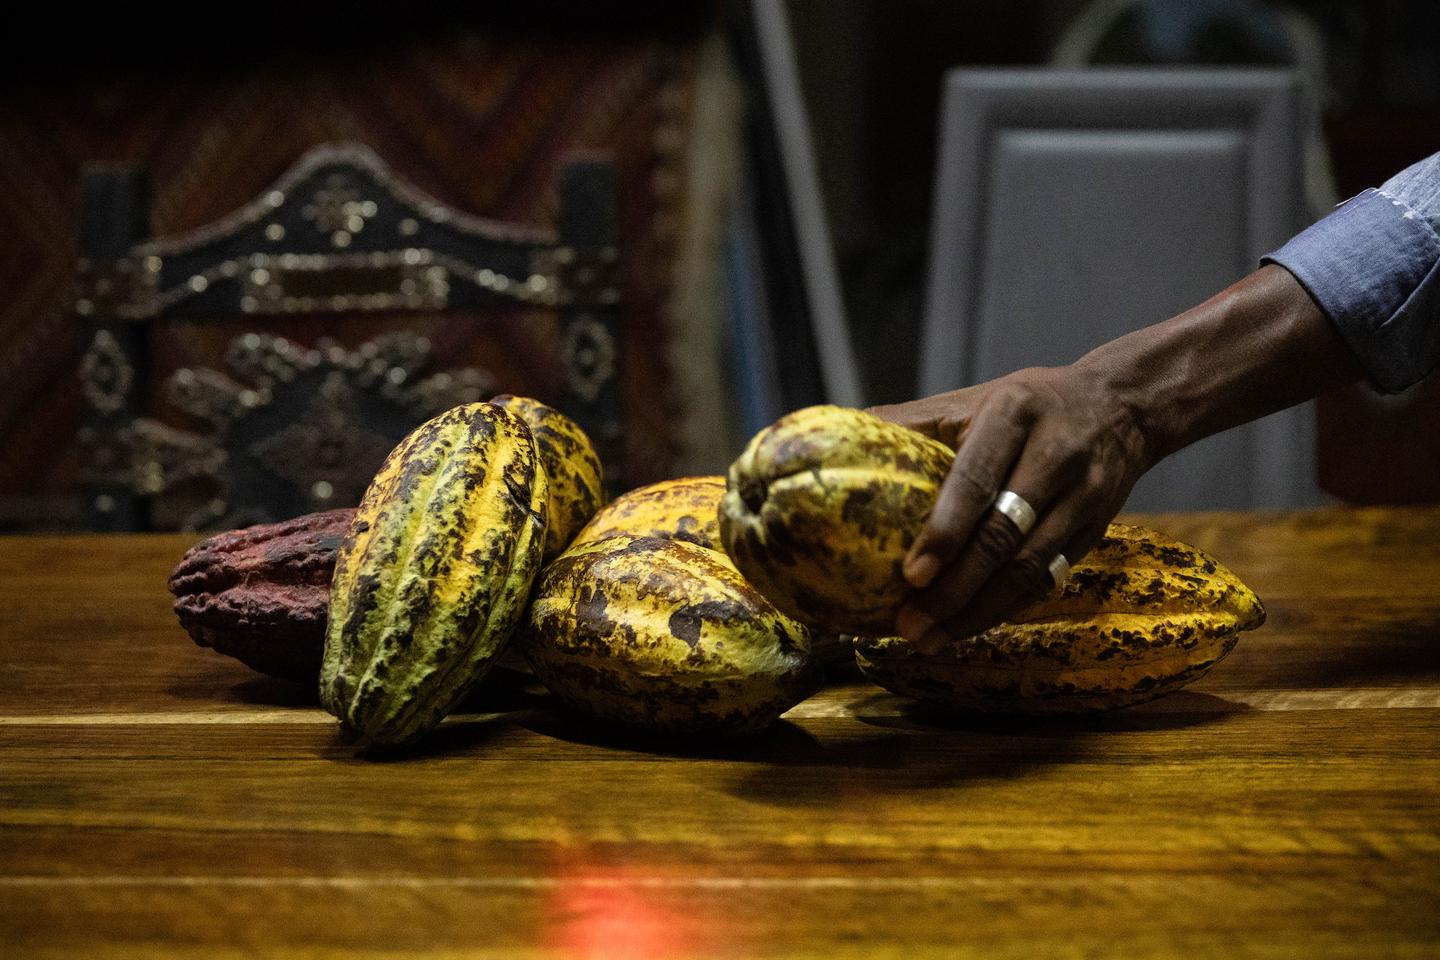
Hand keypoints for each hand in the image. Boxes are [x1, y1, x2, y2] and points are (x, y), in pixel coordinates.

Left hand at [868, 363, 1152, 650]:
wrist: (1123, 407)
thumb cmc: (1026, 406)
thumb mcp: (972, 400)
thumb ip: (909, 422)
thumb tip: (833, 437)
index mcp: (1015, 413)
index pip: (979, 477)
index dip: (946, 528)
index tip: (912, 574)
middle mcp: (1056, 455)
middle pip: (1005, 535)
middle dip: (955, 588)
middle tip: (908, 624)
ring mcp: (1084, 498)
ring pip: (1030, 569)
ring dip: (978, 613)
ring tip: (928, 639)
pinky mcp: (1096, 533)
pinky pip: (1046, 581)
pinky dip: (1003, 610)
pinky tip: (965, 629)